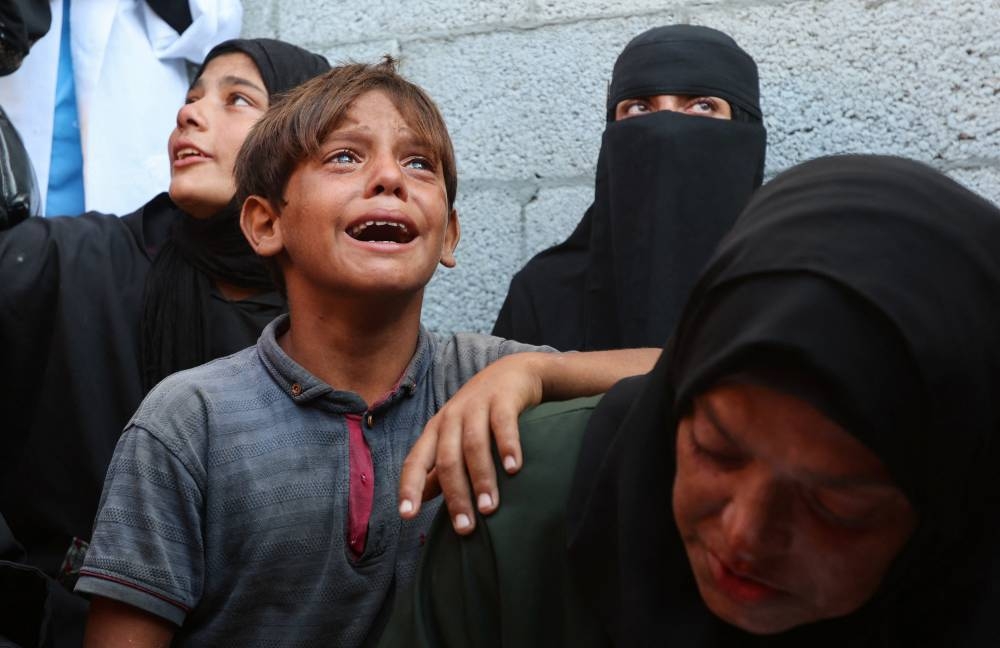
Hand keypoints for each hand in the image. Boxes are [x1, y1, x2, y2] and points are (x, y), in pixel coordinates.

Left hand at [397, 353, 544, 534]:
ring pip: (473, 445)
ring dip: (481, 478)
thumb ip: (441, 468)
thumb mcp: (456, 438)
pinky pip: (503, 423)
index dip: (409, 487)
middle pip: (447, 459)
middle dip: (455, 495)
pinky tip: (514, 469)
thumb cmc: (481, 413)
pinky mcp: (503, 398)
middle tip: (466, 528)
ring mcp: (476, 405)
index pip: (415, 460)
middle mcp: (451, 417)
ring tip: (489, 508)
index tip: (407, 516)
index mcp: (435, 430)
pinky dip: (508, 446)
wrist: (514, 373)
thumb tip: (422, 498)